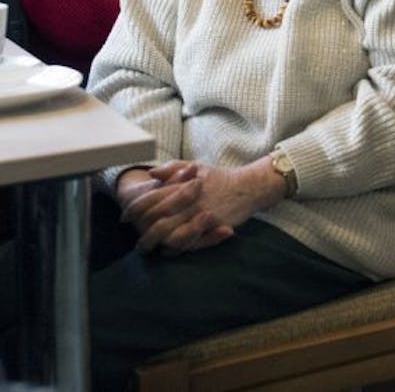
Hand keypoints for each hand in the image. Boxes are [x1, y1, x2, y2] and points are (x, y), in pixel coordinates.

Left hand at [129, 159, 283, 253]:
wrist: (249, 186)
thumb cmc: (221, 177)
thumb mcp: (197, 166)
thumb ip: (173, 168)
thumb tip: (151, 173)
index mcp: (182, 185)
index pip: (151, 199)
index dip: (134, 209)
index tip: (124, 217)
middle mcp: (189, 202)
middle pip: (157, 221)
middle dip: (142, 232)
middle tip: (134, 239)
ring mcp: (200, 215)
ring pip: (170, 235)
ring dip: (155, 243)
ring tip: (146, 249)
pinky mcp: (211, 227)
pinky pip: (189, 242)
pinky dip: (175, 248)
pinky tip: (166, 250)